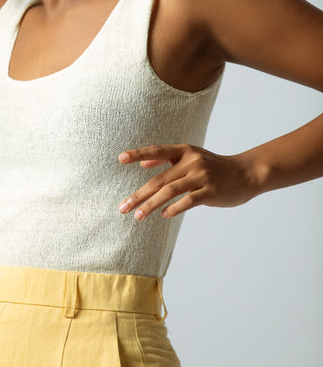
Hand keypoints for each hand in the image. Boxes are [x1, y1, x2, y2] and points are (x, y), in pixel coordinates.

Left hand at [117, 144, 258, 219]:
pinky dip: (174, 208)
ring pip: (169, 191)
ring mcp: (201, 176)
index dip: (138, 154)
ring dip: (151, 205)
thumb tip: (143, 164)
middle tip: (123, 207)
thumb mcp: (191, 157)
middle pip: (159, 179)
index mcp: (184, 150)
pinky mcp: (210, 191)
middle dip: (139, 195)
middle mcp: (191, 161)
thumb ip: (168, 159)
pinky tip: (163, 215)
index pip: (157, 150)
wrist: (245, 174)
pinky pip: (188, 201)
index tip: (120, 158)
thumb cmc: (213, 167)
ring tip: (137, 215)